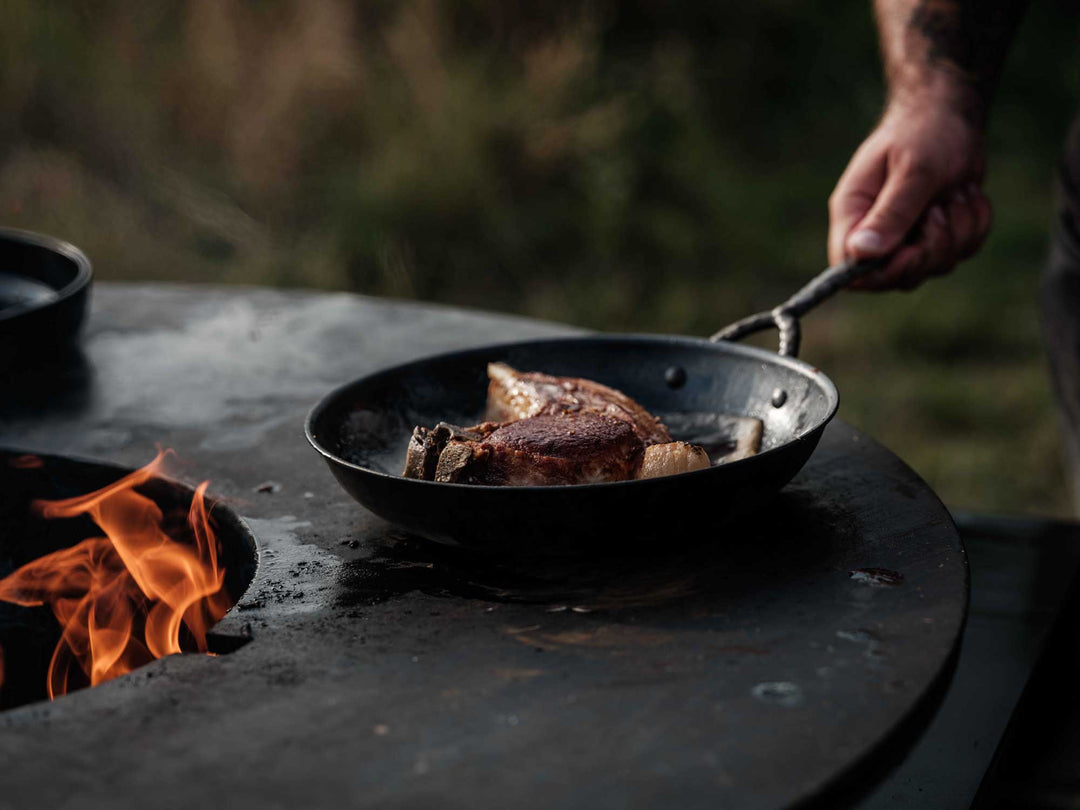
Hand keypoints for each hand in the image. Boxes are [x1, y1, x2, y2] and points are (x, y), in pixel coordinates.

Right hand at [827, 100, 992, 289]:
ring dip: (958, 232)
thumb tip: (861, 254)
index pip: (849, 269)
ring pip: (934, 267)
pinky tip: (966, 194)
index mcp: (853, 215)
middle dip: (930, 249)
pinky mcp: (937, 236)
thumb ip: (890, 214)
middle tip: (939, 210)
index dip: (881, 272)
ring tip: (954, 192)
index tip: (912, 250)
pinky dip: (973, 225)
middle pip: (896, 277)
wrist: (951, 115)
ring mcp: (907, 238)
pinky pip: (961, 253)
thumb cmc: (924, 133)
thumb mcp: (912, 170)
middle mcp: (874, 232)